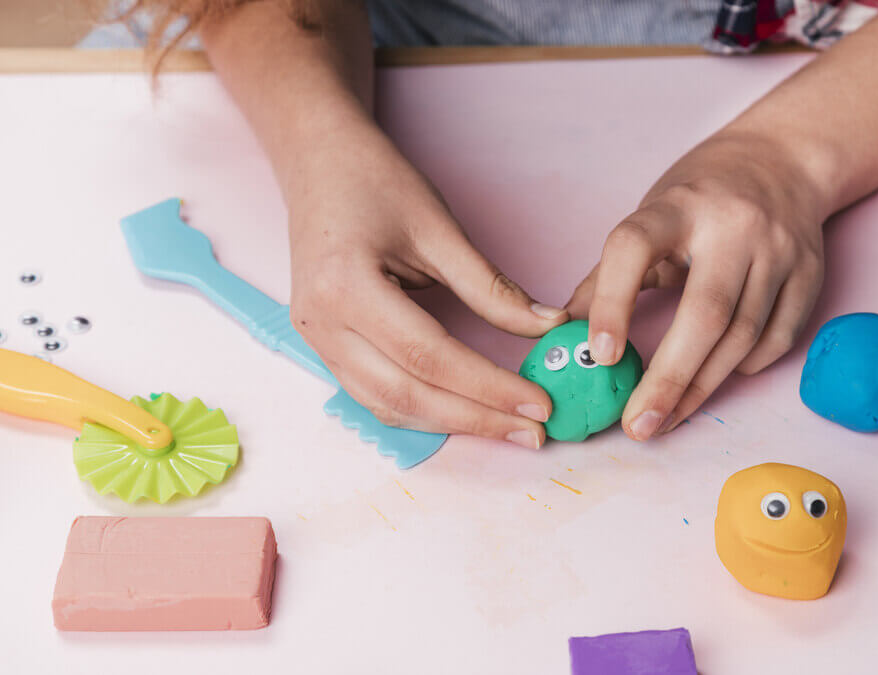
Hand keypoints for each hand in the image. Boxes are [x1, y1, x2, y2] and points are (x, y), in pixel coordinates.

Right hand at [287, 125, 567, 447]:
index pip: (430, 357)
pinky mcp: (324, 345)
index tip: (539, 403)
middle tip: (534, 432)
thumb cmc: (373, 179)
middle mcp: (322, 324)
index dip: (488, 387)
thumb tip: (548, 327)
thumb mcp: (438, 228)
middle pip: (407, 394)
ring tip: (507, 429)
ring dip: (451, 424)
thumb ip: (490, 287)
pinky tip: (464, 412)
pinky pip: (374, 394)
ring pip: (388, 405)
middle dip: (476, 419)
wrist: (317, 159)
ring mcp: (316, 339)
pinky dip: (422, 410)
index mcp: (346, 288)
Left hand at [566, 129, 829, 439]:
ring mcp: (779, 249)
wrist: (784, 159)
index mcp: (678, 204)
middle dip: (668, 380)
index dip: (611, 303)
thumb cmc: (702, 197)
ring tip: (666, 419)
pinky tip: (716, 376)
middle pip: (704, 313)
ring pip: (741, 337)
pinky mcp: (810, 273)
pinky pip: (776, 340)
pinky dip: (743, 367)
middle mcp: (733, 224)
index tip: (599, 355)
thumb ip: (608, 274)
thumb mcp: (650, 215)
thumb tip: (563, 333)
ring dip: (700, 388)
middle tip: (638, 425)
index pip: (635, 247)